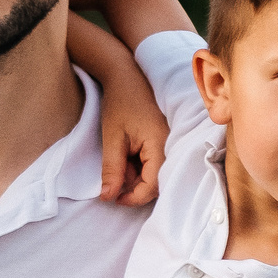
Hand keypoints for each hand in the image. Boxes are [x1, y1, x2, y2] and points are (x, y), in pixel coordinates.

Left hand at [97, 72, 166, 205]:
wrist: (126, 78)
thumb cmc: (120, 103)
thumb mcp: (112, 138)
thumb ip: (112, 169)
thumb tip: (108, 198)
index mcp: (160, 145)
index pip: (153, 185)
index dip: (133, 198)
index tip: (113, 199)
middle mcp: (169, 147)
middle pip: (155, 183)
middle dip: (133, 187)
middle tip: (112, 179)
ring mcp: (167, 145)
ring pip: (153, 175)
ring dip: (134, 177)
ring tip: (118, 160)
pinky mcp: (162, 144)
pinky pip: (153, 165)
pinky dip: (137, 167)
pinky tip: (126, 156)